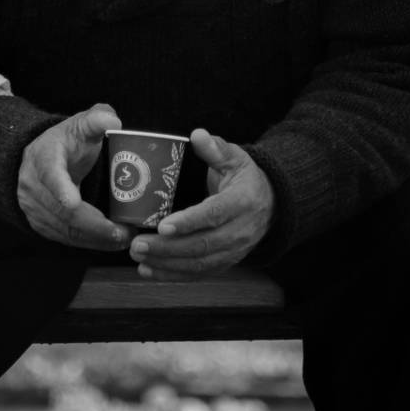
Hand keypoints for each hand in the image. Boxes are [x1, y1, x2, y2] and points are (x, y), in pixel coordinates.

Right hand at [17, 102, 132, 251]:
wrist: (39, 158)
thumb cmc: (66, 141)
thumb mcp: (80, 124)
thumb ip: (96, 118)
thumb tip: (114, 121)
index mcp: (43, 157)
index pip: (50, 174)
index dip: (61, 189)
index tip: (74, 203)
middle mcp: (33, 185)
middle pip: (62, 211)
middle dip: (94, 225)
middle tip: (123, 231)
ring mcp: (34, 208)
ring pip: (64, 230)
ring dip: (95, 238)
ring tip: (124, 238)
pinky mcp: (41, 224)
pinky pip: (65, 239)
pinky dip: (89, 243)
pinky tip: (110, 242)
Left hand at [129, 127, 274, 279]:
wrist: (271, 203)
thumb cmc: (245, 177)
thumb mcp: (235, 157)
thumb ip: (215, 148)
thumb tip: (197, 135)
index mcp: (241, 202)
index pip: (214, 215)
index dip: (189, 222)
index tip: (163, 225)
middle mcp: (239, 231)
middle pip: (202, 245)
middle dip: (168, 248)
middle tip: (138, 245)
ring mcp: (233, 251)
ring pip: (199, 264)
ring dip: (167, 264)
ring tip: (138, 258)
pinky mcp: (225, 262)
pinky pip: (199, 273)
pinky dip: (173, 275)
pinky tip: (149, 271)